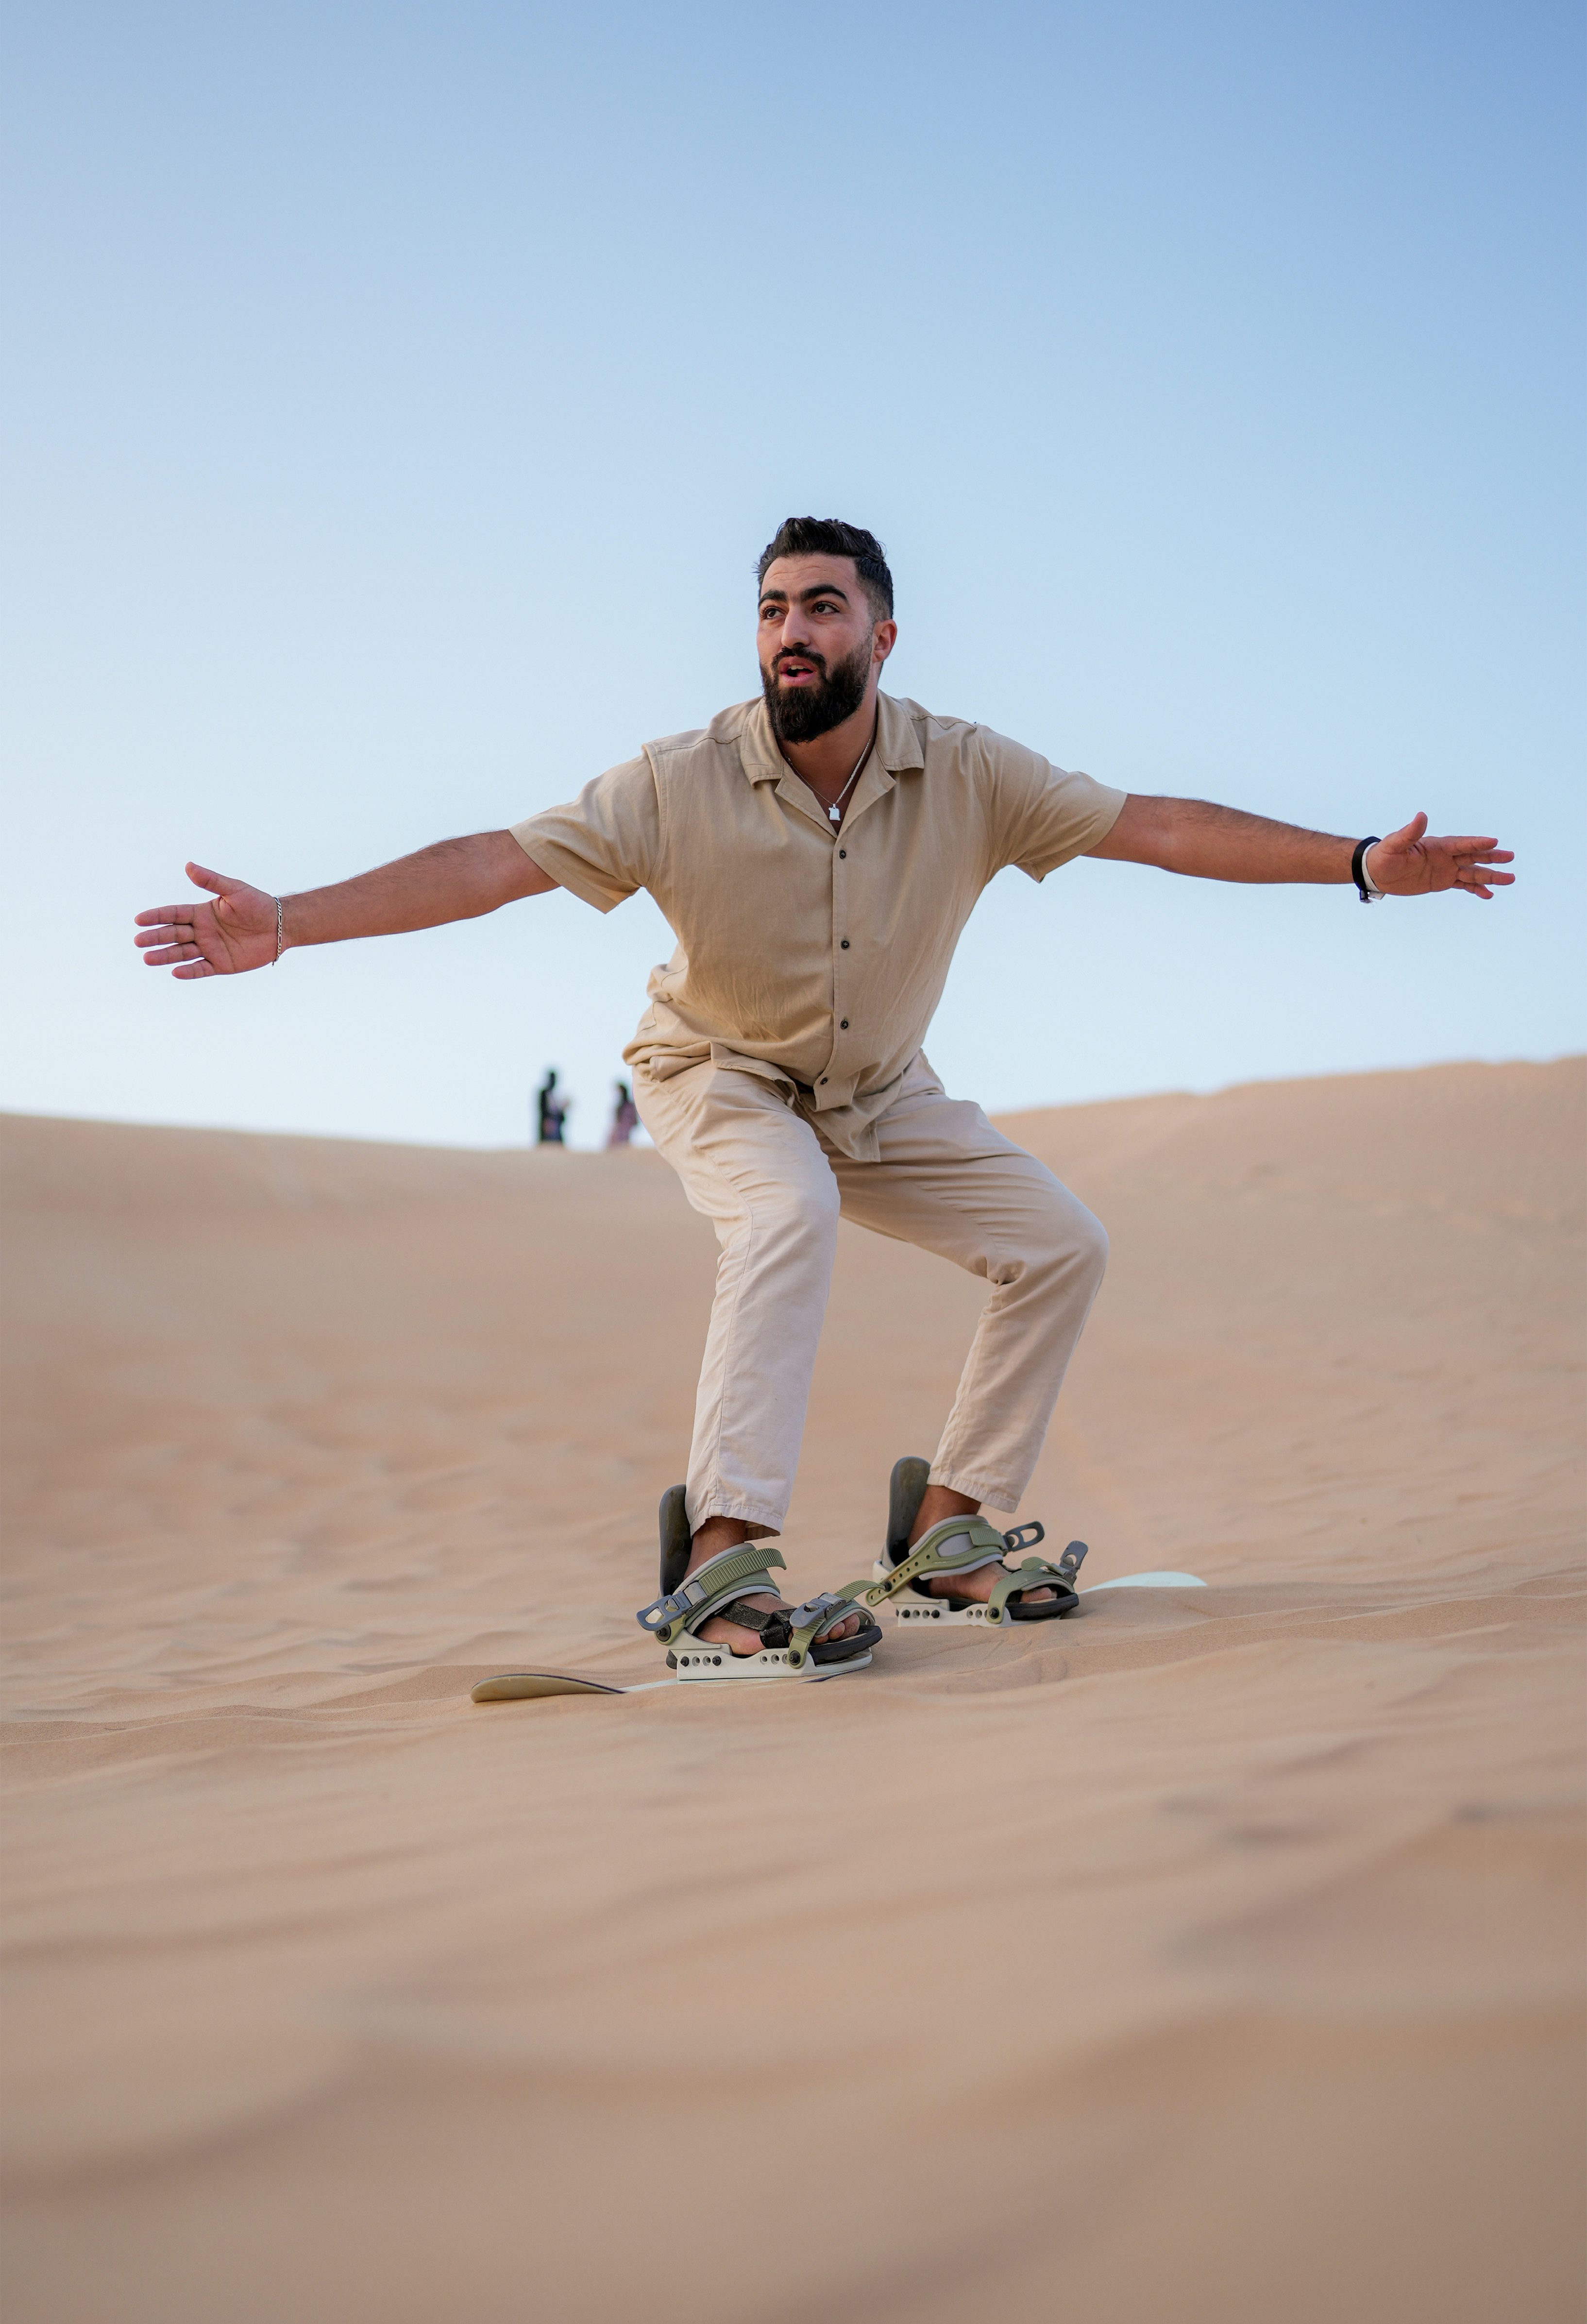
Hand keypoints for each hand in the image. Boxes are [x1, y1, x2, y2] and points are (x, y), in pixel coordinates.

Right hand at [134, 864, 278, 976]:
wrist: (280, 926)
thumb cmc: (257, 904)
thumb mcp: (234, 890)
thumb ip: (211, 881)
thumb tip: (189, 866)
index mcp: (201, 912)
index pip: (174, 914)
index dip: (157, 916)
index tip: (139, 920)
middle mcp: (202, 931)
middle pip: (173, 934)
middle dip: (156, 937)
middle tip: (138, 941)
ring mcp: (210, 948)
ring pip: (182, 953)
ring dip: (165, 956)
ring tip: (147, 959)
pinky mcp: (221, 964)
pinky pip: (201, 969)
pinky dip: (189, 971)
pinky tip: (175, 972)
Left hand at [1367, 815, 1514, 899]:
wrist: (1378, 873)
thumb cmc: (1384, 856)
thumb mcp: (1395, 845)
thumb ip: (1409, 832)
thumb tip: (1421, 815)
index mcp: (1437, 845)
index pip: (1461, 844)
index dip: (1477, 843)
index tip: (1494, 841)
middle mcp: (1445, 856)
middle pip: (1473, 856)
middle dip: (1492, 857)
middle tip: (1510, 857)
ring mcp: (1446, 869)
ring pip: (1473, 872)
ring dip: (1490, 876)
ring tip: (1510, 879)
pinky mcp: (1442, 881)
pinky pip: (1463, 885)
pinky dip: (1476, 889)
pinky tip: (1489, 894)